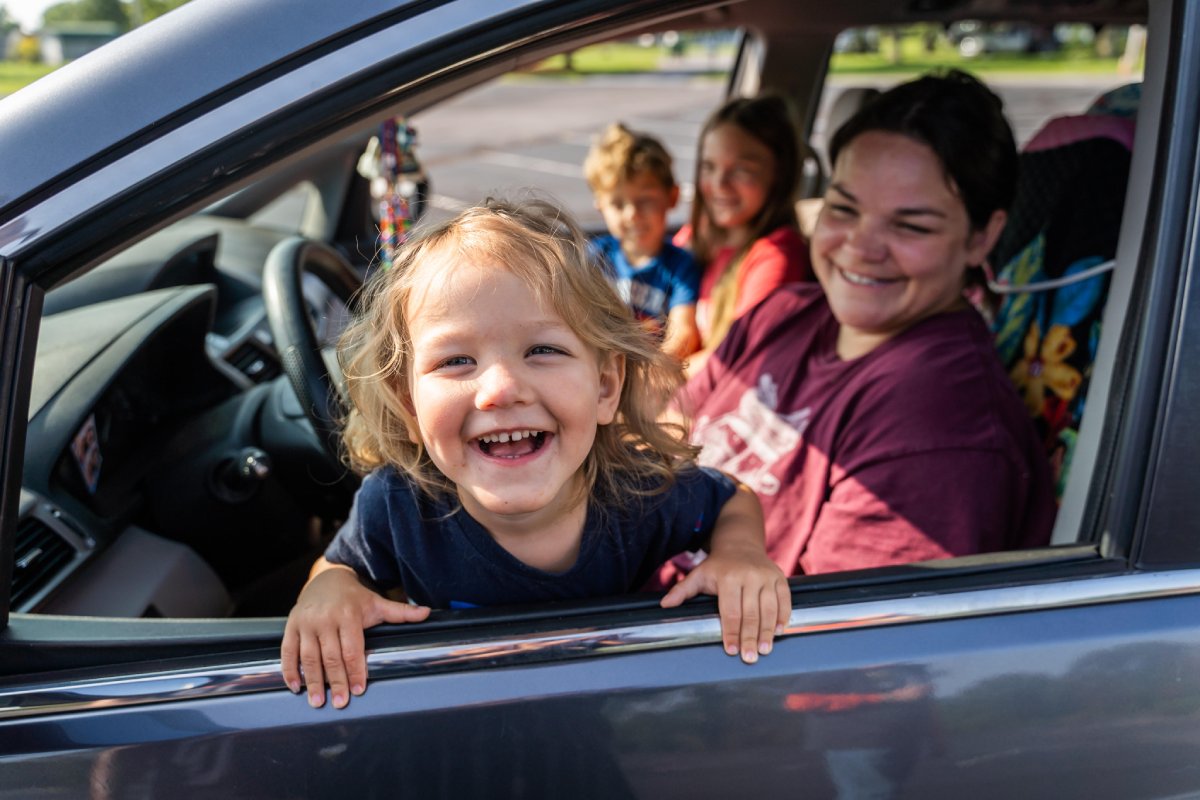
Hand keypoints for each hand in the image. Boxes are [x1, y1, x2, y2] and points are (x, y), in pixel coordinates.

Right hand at [280, 565, 429, 708]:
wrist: (327, 577)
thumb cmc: (354, 597)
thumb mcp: (377, 602)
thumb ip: (401, 612)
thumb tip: (427, 613)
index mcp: (348, 615)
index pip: (352, 649)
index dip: (355, 671)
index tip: (358, 690)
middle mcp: (325, 619)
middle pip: (330, 656)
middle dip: (335, 682)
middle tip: (340, 703)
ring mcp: (306, 623)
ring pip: (308, 657)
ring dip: (312, 681)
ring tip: (318, 702)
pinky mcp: (291, 626)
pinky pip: (288, 651)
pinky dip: (290, 670)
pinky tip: (296, 687)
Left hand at [659, 545, 790, 663]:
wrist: (741, 545)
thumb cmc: (718, 566)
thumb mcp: (698, 575)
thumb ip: (682, 591)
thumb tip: (664, 605)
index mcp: (728, 577)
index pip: (730, 611)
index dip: (731, 632)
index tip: (731, 650)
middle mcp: (750, 576)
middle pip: (751, 613)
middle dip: (750, 638)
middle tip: (750, 658)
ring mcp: (767, 577)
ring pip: (770, 609)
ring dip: (768, 632)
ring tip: (765, 650)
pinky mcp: (780, 578)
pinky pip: (785, 601)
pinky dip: (783, 617)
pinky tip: (779, 632)